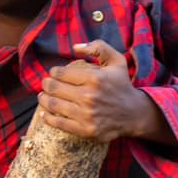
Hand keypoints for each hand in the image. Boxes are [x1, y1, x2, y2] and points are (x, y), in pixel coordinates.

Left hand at [38, 40, 161, 143]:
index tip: (54, 73)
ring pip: (53, 105)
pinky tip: (44, 113)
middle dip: (46, 84)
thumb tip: (75, 47)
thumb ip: (98, 48)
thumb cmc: (122, 85)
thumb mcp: (117, 61)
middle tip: (46, 84)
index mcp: (95, 78)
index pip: (61, 73)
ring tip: (43, 96)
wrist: (134, 113)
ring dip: (43, 99)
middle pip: (54, 88)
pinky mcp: (85, 130)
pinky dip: (47, 118)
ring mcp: (86, 115)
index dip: (53, 72)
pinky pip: (59, 123)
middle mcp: (89, 96)